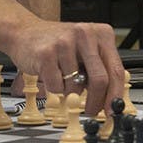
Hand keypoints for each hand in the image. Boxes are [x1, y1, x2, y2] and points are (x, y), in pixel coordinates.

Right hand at [7, 20, 123, 116]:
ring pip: (76, 87)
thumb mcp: (85, 51)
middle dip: (96, 102)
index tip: (114, 111)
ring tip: (62, 76)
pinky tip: (50, 73)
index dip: (115, 96)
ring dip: (69, 91)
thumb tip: (111, 101)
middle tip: (91, 111)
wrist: (25, 31)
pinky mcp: (46, 53)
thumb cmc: (57, 43)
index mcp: (101, 34)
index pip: (116, 71)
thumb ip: (100, 70)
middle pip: (100, 80)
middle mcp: (85, 34)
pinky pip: (57, 87)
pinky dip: (54, 88)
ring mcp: (65, 42)